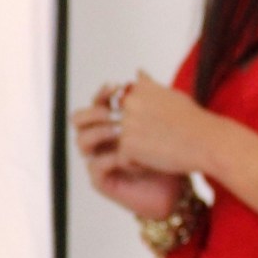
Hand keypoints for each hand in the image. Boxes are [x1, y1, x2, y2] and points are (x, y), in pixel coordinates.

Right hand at [72, 83, 188, 221]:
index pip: (99, 103)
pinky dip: (111, 159)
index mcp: (112, 124)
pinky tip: (129, 155)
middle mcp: (101, 142)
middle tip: (111, 112)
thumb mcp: (160, 122)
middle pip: (79, 120)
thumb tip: (140, 72)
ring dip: (99, 133)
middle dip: (92, 112)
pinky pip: (96, 166)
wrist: (177, 186)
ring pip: (82, 142)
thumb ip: (149, 98)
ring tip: (118, 131)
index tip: (116, 87)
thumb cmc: (169, 154)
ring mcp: (99, 160)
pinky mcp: (103, 181)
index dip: (103, 94)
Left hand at [94, 73, 217, 182]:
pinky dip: (136, 164)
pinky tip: (156, 161)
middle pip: (116, 124)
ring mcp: (126, 123)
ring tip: (156, 150)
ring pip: (117, 142)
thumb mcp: (171, 94)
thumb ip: (149, 86)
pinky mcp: (127, 145)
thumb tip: (138, 72)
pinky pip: (121, 159)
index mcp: (139, 87)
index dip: (134, 120)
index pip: (120, 105)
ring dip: (133, 150)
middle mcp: (129, 101)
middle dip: (130, 135)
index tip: (155, 127)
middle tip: (156, 141)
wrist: (208, 141)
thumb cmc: (194, 120)